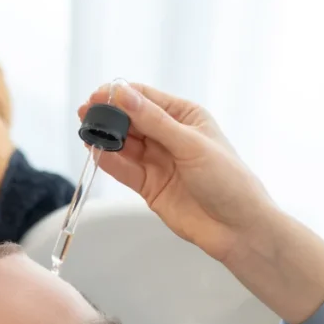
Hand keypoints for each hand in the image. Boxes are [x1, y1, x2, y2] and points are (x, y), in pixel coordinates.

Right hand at [78, 83, 274, 264]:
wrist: (238, 228)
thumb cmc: (228, 181)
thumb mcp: (191, 145)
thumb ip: (154, 122)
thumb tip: (123, 95)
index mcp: (185, 117)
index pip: (146, 98)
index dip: (120, 95)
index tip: (98, 96)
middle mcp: (170, 136)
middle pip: (131, 120)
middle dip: (109, 117)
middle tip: (86, 114)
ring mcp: (158, 162)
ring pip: (124, 146)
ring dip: (106, 139)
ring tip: (87, 134)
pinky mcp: (149, 186)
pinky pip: (125, 171)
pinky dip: (110, 163)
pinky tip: (97, 154)